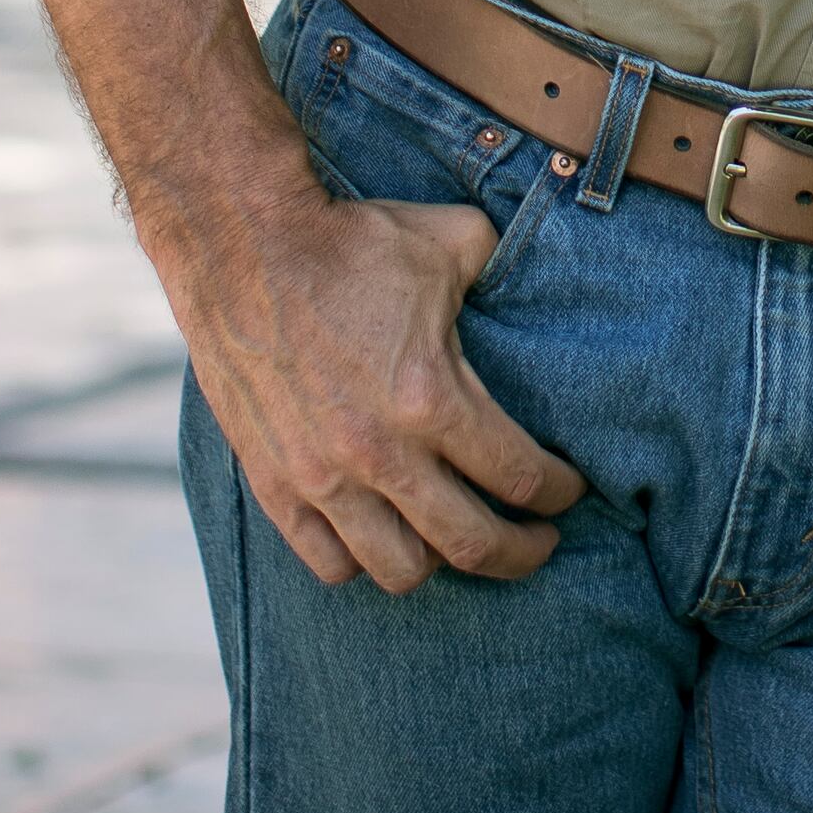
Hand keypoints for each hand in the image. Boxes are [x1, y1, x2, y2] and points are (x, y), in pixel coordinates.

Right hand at [161, 183, 588, 593]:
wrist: (243, 245)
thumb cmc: (351, 242)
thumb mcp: (452, 242)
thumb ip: (500, 273)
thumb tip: (524, 284)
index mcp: (431, 399)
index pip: (520, 478)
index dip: (559, 494)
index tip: (568, 491)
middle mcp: (379, 454)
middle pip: (472, 545)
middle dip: (521, 552)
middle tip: (539, 543)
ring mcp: (322, 478)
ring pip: (400, 570)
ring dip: (441, 563)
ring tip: (456, 540)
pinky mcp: (275, 484)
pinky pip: (329, 562)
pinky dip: (364, 561)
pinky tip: (384, 536)